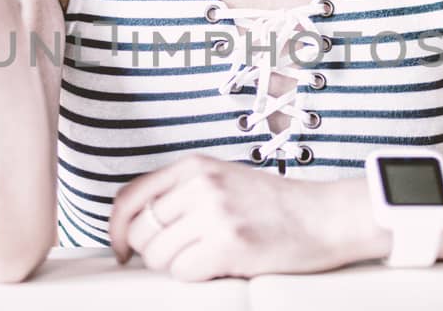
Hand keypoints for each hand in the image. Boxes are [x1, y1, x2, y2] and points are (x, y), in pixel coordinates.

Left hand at [109, 155, 389, 280]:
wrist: (326, 217)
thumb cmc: (277, 206)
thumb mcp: (224, 180)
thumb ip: (183, 193)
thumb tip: (136, 227)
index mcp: (194, 166)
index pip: (130, 197)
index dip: (116, 229)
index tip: (121, 250)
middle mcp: (200, 185)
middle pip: (140, 232)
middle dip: (155, 253)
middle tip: (185, 256)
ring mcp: (214, 213)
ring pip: (159, 256)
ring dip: (179, 266)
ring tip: (210, 258)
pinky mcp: (228, 244)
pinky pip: (184, 273)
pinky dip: (199, 277)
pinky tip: (223, 266)